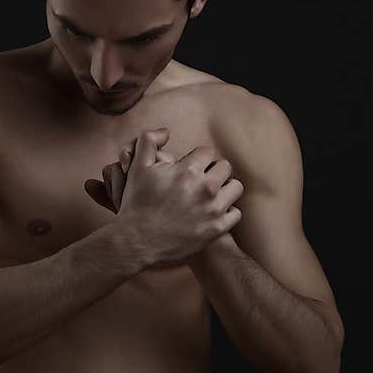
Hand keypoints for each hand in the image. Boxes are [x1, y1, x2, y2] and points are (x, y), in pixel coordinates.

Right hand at [85, 128, 244, 266]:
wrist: (136, 240)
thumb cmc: (136, 203)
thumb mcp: (137, 168)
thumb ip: (148, 141)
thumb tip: (165, 131)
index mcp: (187, 171)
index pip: (207, 152)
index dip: (197, 158)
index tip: (189, 168)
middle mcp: (205, 188)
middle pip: (225, 167)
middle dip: (213, 171)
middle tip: (200, 180)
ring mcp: (213, 210)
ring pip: (235, 188)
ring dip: (224, 189)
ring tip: (210, 194)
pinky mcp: (217, 229)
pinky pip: (236, 213)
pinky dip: (226, 212)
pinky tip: (211, 212)